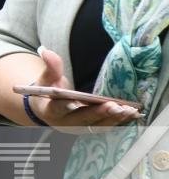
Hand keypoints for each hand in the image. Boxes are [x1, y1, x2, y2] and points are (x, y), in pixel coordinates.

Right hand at [19, 49, 139, 127]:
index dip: (64, 106)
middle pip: (83, 119)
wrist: (49, 109)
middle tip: (114, 106)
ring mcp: (80, 127)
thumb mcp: (47, 78)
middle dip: (99, 113)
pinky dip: (120, 120)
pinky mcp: (91, 128)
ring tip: (128, 110)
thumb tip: (46, 51)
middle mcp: (65, 123)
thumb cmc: (48, 91)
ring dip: (114, 118)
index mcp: (50, 110)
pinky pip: (106, 125)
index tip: (73, 102)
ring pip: (98, 125)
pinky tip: (133, 114)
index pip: (57, 108)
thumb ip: (50, 67)